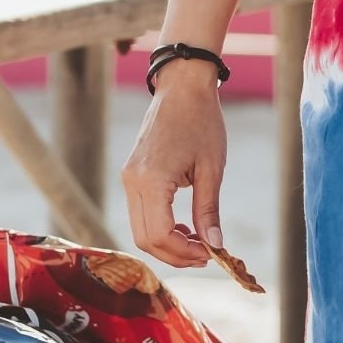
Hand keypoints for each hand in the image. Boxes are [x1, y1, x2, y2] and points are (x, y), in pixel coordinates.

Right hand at [120, 61, 227, 267]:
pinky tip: (183, 227)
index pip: (159, 235)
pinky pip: (139, 213)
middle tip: (205, 256)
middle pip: (144, 238)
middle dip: (174, 255)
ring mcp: (128, 178)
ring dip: (166, 243)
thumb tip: (215, 246)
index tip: (210, 254)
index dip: (183, 252)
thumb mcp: (212, 169)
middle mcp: (132, 182)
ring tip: (197, 242)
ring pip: (139, 229)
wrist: (182, 87)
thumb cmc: (202, 122)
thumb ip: (209, 211)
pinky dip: (159, 227)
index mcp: (151, 180)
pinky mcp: (131, 175)